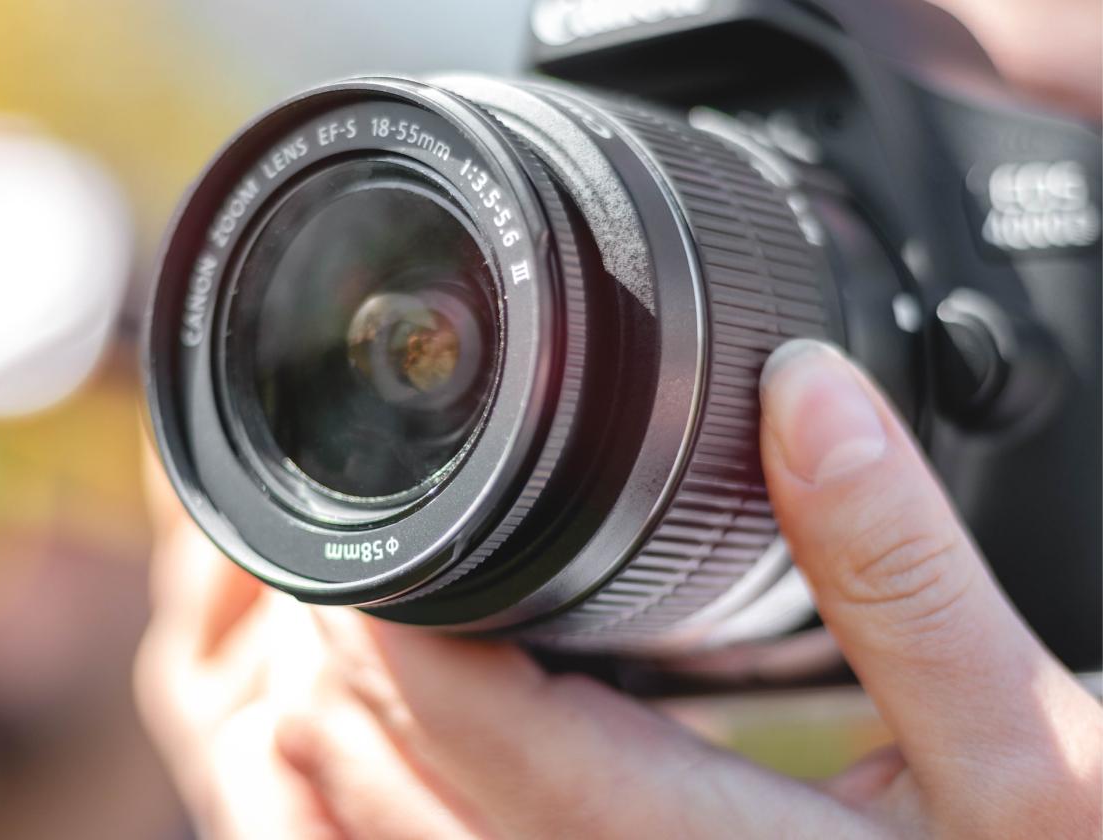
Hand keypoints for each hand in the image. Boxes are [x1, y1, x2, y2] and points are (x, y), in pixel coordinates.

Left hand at [136, 339, 1101, 838]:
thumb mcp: (1027, 749)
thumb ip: (907, 569)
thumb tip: (805, 391)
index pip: (470, 726)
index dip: (394, 615)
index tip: (377, 522)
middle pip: (388, 783)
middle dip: (351, 653)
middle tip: (368, 541)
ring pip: (388, 837)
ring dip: (353, 721)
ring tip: (369, 611)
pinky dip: (392, 789)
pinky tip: (421, 724)